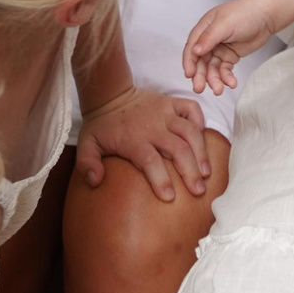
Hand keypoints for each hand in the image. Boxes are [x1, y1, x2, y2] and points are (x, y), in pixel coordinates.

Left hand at [76, 88, 212, 201]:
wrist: (110, 94)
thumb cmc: (101, 125)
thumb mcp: (86, 144)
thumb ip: (87, 164)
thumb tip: (96, 181)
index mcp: (133, 139)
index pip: (150, 161)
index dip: (161, 180)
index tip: (169, 197)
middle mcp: (153, 126)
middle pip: (178, 149)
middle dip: (190, 171)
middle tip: (198, 191)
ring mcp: (165, 113)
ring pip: (190, 131)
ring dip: (201, 152)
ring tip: (206, 172)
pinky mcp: (172, 102)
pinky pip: (192, 109)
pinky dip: (200, 122)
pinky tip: (203, 139)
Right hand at [182, 0, 279, 93]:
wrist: (265, 15)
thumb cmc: (244, 13)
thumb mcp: (224, 23)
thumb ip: (209, 38)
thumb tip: (195, 51)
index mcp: (204, 29)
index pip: (191, 47)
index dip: (189, 62)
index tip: (189, 75)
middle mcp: (209, 40)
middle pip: (200, 61)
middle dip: (200, 75)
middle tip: (200, 88)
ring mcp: (219, 49)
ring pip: (212, 68)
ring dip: (214, 80)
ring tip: (219, 90)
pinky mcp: (230, 56)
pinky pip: (225, 70)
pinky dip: (226, 77)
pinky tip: (231, 83)